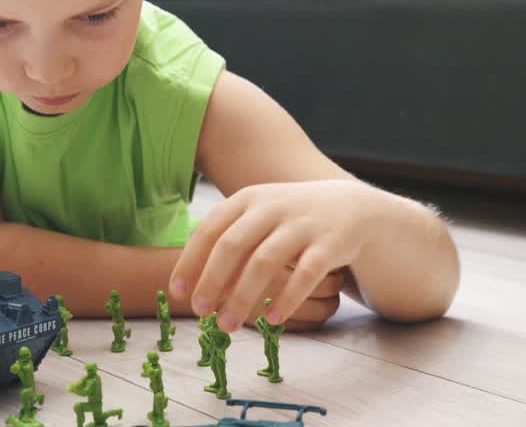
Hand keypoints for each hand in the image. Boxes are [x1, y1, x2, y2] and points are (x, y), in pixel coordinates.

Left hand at [169, 179, 382, 331]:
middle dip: (211, 281)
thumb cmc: (288, 217)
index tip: (177, 292)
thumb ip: (226, 240)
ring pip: (264, 262)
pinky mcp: (328, 244)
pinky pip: (305, 275)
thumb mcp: (256, 215)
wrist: (348, 206)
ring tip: (227, 326)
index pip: (210, 230)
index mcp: (247, 200)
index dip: (190, 262)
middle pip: (232, 245)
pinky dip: (286, 299)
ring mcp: (301, 225)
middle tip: (199, 312)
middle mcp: (271, 208)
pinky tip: (272, 321)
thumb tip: (191, 281)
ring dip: (242, 297)